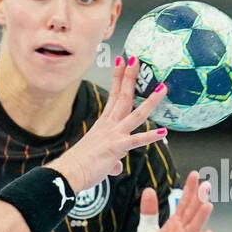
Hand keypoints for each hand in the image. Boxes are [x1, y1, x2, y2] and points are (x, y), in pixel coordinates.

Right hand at [51, 55, 167, 191]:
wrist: (69, 173)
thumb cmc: (80, 166)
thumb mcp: (99, 159)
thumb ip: (113, 161)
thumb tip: (117, 167)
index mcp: (104, 124)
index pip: (114, 96)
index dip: (119, 78)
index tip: (122, 62)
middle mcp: (110, 126)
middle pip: (123, 97)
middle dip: (130, 77)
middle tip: (135, 59)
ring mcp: (114, 135)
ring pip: (137, 114)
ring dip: (151, 101)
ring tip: (163, 88)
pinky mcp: (117, 147)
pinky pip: (137, 140)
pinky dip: (150, 136)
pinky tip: (163, 132)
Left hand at [140, 170, 213, 231]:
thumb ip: (149, 212)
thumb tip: (149, 189)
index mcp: (174, 226)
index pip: (183, 204)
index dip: (189, 190)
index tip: (195, 174)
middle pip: (192, 214)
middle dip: (198, 200)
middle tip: (206, 184)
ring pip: (194, 231)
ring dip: (201, 219)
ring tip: (208, 204)